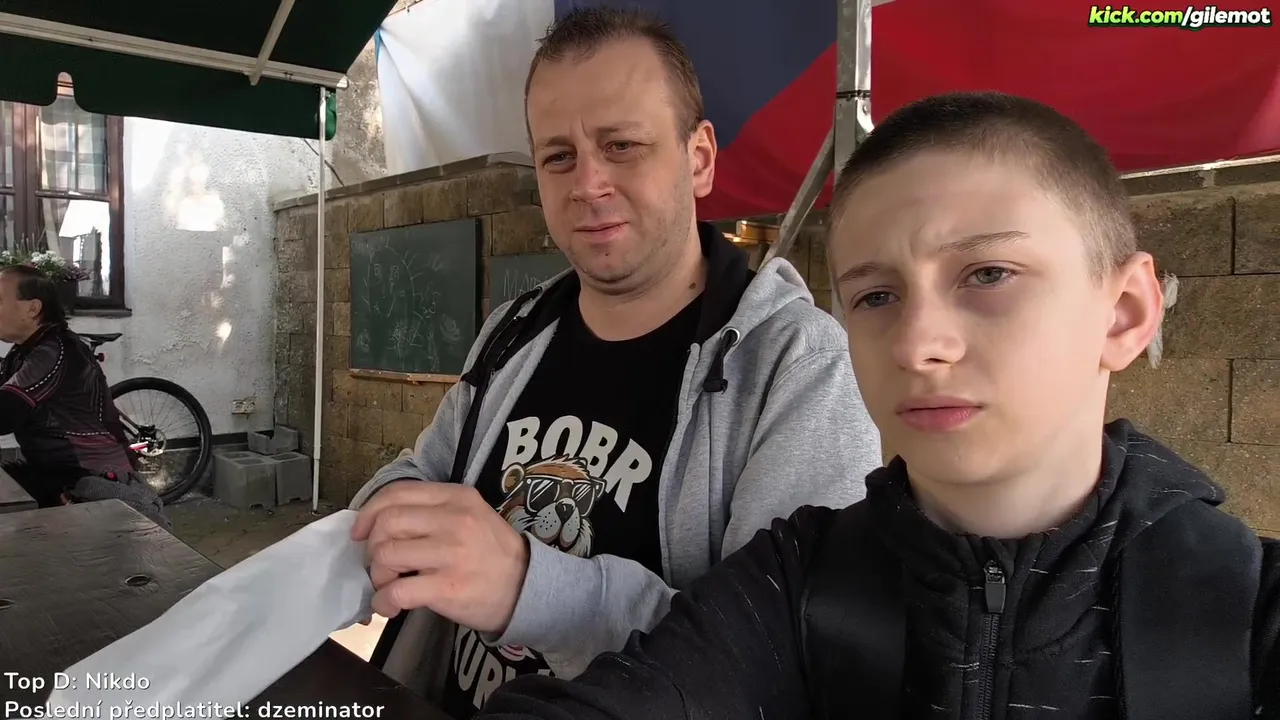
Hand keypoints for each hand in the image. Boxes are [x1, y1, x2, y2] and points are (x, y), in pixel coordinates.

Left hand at [350, 481, 529, 634]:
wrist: (527, 588)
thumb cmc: (493, 553)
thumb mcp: (472, 515)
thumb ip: (434, 512)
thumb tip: (382, 523)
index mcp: (456, 497)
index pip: (398, 493)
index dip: (370, 512)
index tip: (361, 532)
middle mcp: (454, 520)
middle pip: (387, 522)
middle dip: (372, 547)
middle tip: (379, 564)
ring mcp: (451, 553)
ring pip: (387, 555)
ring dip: (377, 575)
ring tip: (388, 586)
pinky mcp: (448, 587)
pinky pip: (397, 590)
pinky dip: (383, 601)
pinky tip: (389, 606)